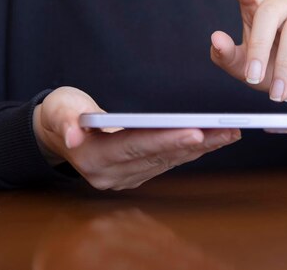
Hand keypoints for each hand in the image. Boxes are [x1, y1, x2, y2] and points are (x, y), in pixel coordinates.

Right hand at [33, 87, 240, 189]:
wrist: (58, 134)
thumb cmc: (61, 113)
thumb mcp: (58, 108)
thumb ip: (65, 120)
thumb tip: (73, 137)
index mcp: (93, 158)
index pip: (136, 147)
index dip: (166, 140)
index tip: (196, 131)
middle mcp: (111, 174)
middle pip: (159, 156)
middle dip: (195, 143)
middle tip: (227, 131)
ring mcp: (124, 177)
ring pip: (168, 161)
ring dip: (200, 148)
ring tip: (228, 133)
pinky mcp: (135, 173)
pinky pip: (167, 162)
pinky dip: (190, 151)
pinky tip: (211, 140)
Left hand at [212, 0, 286, 104]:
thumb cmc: (269, 70)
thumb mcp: (243, 69)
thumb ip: (227, 56)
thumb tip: (216, 39)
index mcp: (256, 7)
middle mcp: (282, 3)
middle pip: (268, 13)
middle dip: (258, 48)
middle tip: (252, 78)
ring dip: (284, 68)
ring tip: (277, 94)